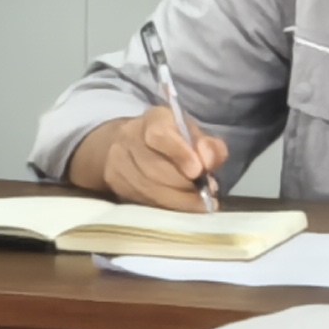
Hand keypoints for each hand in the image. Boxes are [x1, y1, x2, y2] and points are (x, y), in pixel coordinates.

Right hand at [77, 109, 229, 210]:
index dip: (179, 154)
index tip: (198, 171)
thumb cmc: (171, 139)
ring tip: (201, 200)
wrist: (128, 147)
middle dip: (185, 184)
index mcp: (153, 121)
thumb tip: (211, 162)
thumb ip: (209, 146)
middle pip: (155, 168)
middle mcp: (129, 140)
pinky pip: (145, 201)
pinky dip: (170, 207)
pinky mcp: (118, 186)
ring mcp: (119, 164)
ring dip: (180, 199)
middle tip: (208, 190)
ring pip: (150, 189)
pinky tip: (186, 206)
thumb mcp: (194, 135)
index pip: (159, 136)